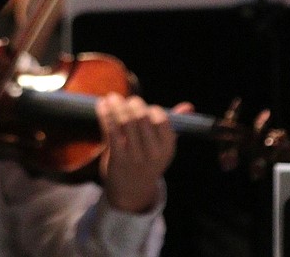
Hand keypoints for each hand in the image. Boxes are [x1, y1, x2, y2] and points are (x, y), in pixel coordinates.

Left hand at [99, 95, 186, 213]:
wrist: (131, 192)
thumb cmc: (148, 161)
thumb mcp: (163, 147)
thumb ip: (172, 125)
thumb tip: (188, 107)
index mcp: (167, 147)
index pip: (161, 119)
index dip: (150, 109)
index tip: (142, 105)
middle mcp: (153, 153)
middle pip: (141, 118)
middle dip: (131, 103)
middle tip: (123, 99)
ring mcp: (134, 157)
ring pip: (125, 122)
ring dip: (116, 105)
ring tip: (111, 97)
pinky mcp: (117, 159)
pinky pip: (111, 131)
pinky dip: (105, 115)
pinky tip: (101, 106)